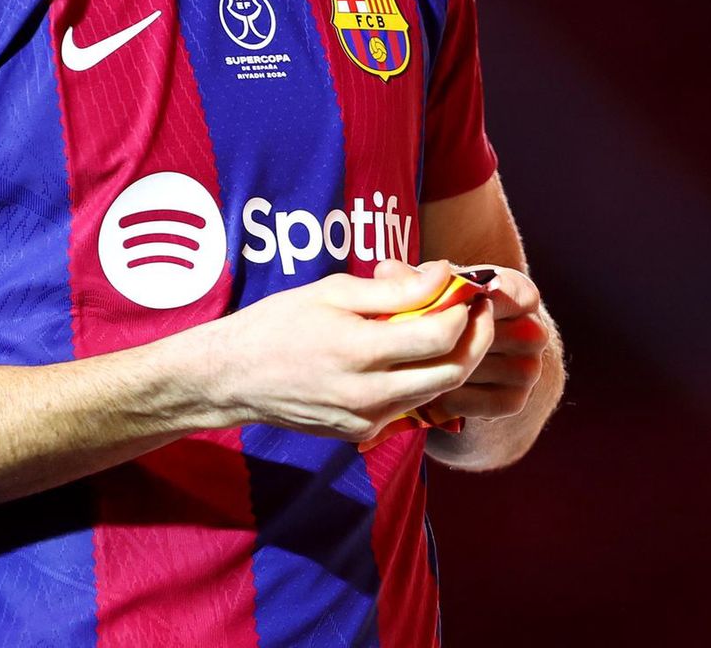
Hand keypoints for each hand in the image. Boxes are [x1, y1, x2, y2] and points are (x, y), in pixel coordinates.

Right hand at [201, 259, 495, 440]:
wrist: (235, 377)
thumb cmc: (279, 324)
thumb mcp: (332, 292)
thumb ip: (394, 290)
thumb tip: (443, 276)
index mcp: (359, 351)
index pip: (440, 336)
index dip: (465, 310)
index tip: (467, 289)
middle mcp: (368, 394)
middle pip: (452, 372)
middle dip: (474, 339)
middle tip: (475, 311)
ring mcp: (366, 420)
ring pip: (435, 392)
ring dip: (451, 360)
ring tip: (447, 327)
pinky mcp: (361, 433)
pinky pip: (407, 406)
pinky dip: (420, 379)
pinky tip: (409, 355)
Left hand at [422, 264, 548, 420]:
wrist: (464, 357)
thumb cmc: (449, 310)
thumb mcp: (435, 288)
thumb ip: (412, 278)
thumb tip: (386, 271)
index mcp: (521, 294)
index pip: (510, 294)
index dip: (472, 301)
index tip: (441, 307)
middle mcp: (534, 330)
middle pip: (494, 335)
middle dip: (448, 338)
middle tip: (409, 342)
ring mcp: (529, 368)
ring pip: (486, 369)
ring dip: (446, 370)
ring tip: (410, 367)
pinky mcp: (517, 400)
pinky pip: (487, 403)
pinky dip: (456, 399)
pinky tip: (430, 394)